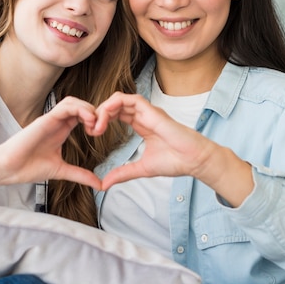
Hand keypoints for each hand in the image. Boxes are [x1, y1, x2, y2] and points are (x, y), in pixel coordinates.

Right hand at [0, 96, 101, 190]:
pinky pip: (65, 105)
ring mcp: (51, 119)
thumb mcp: (62, 171)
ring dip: (89, 109)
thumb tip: (99, 185)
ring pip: (74, 101)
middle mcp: (57, 122)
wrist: (9, 169)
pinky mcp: (45, 119)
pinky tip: (88, 122)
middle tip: (101, 129)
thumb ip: (81, 175)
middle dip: (95, 113)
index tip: (101, 134)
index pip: (83, 115)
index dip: (96, 120)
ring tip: (95, 125)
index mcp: (62, 130)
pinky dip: (80, 109)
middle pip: (81, 105)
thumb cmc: (29, 168)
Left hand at [92, 92, 212, 188]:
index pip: (117, 113)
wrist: (194, 161)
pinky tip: (104, 119)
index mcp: (142, 124)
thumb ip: (123, 173)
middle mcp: (144, 115)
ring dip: (103, 109)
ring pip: (119, 99)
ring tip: (95, 126)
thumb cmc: (175, 162)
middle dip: (99, 114)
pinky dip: (113, 105)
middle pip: (115, 105)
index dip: (102, 119)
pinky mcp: (152, 111)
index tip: (93, 133)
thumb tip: (104, 184)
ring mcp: (148, 111)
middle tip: (90, 129)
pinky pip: (129, 99)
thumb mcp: (141, 169)